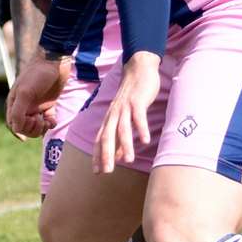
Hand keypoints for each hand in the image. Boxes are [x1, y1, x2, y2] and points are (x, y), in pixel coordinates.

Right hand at [6, 57, 66, 139]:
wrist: (54, 62)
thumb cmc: (37, 75)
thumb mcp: (25, 93)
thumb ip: (18, 112)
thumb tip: (16, 129)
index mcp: (14, 104)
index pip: (13, 125)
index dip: (22, 128)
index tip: (31, 120)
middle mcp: (24, 107)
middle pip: (24, 128)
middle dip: (33, 129)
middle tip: (40, 120)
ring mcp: (36, 106)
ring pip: (36, 127)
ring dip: (41, 128)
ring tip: (47, 121)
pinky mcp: (48, 105)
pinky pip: (46, 121)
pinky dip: (50, 124)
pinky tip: (53, 120)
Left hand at [93, 52, 159, 173]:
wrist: (139, 69)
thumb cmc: (132, 96)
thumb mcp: (124, 116)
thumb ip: (120, 136)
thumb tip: (118, 156)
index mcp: (110, 118)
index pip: (100, 140)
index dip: (97, 155)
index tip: (96, 172)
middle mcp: (114, 114)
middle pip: (107, 137)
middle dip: (105, 155)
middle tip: (107, 172)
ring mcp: (125, 107)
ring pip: (122, 129)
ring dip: (125, 145)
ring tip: (129, 160)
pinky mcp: (137, 101)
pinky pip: (139, 117)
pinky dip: (141, 129)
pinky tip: (145, 141)